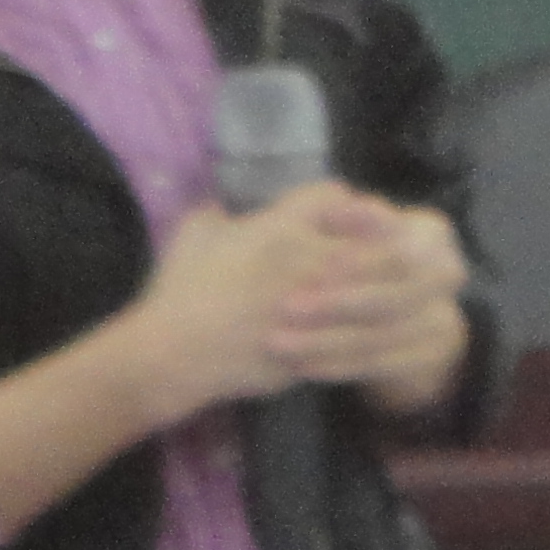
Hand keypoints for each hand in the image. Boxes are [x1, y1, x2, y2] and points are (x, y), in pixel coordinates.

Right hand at [111, 190, 360, 424]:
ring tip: (366, 289)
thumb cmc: (181, 288)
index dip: (340, 202)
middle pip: (370, 241)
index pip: (335, 196)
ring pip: (372, 290)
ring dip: (373, 286)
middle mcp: (310, 263)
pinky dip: (356, 327)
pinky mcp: (320, 345)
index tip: (337, 214)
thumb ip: (219, 214)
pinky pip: (354, 333)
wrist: (176, 353)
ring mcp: (320, 308)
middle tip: (368, 250)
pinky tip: (349, 328)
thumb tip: (227, 212)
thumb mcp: (193, 232)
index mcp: (281, 229)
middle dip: (373, 242)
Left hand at [264, 194, 469, 416]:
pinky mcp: (425, 358)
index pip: (399, 245)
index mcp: (432, 234)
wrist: (398, 308)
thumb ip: (335, 208)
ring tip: (278, 341)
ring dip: (324, 340)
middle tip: (285, 306)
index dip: (360, 255)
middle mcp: (446, 275)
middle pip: (392, 294)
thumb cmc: (358, 250)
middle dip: (338, 302)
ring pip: (378, 336)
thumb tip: (333, 204)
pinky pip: (376, 366)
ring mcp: (441, 320)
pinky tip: (298, 364)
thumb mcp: (348, 222)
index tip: (318, 260)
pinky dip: (335, 365)